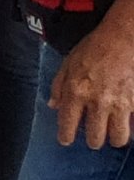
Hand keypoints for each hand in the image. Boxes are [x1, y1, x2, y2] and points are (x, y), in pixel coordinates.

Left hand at [54, 6, 133, 147]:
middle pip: (95, 138)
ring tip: (112, 134)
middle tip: (93, 138)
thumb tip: (54, 105)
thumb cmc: (95, 47)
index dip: (66, 136)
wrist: (124, 38)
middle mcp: (98, 102)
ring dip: (114, 139)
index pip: (68, 124)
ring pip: (118, 138)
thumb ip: (58, 85)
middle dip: (93, 141)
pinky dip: (132, 127)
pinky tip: (128, 123)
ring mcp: (121, 104)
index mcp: (76, 91)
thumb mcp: (68, 62)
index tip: (66, 140)